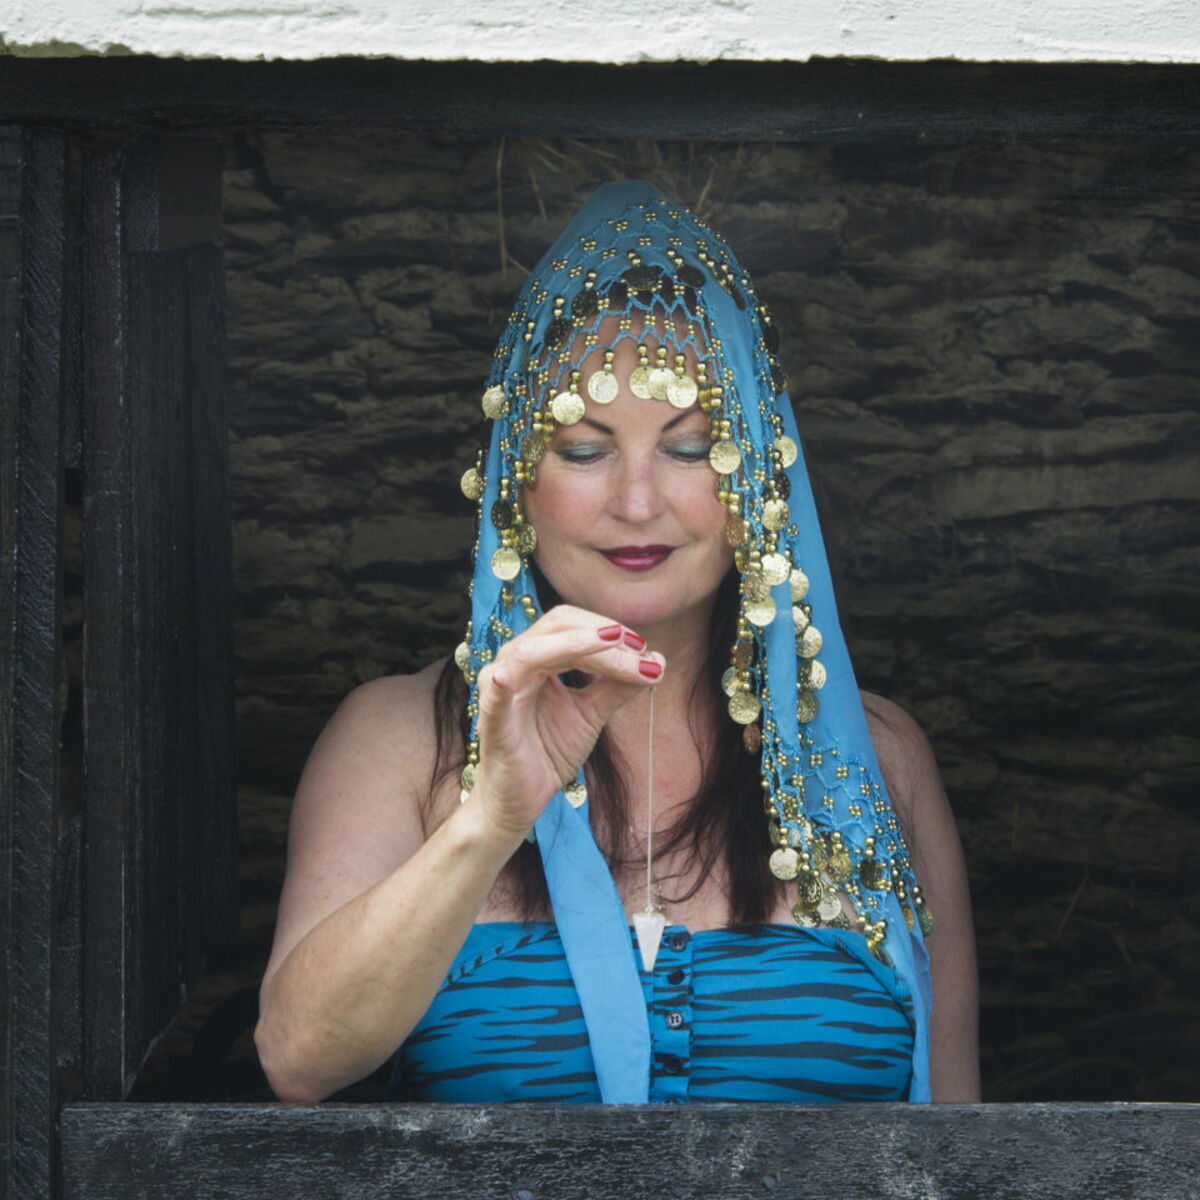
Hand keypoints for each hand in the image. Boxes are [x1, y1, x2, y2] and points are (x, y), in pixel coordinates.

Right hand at [470, 605, 664, 838]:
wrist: (521, 800)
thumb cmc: (548, 751)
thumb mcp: (592, 714)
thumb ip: (618, 687)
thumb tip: (657, 661)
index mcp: (540, 657)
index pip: (575, 627)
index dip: (611, 631)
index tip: (646, 650)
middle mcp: (517, 662)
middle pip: (557, 626)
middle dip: (601, 634)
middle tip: (639, 648)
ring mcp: (500, 688)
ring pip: (533, 651)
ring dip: (577, 645)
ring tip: (613, 643)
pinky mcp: (492, 720)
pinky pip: (496, 696)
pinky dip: (503, 683)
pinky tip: (510, 676)